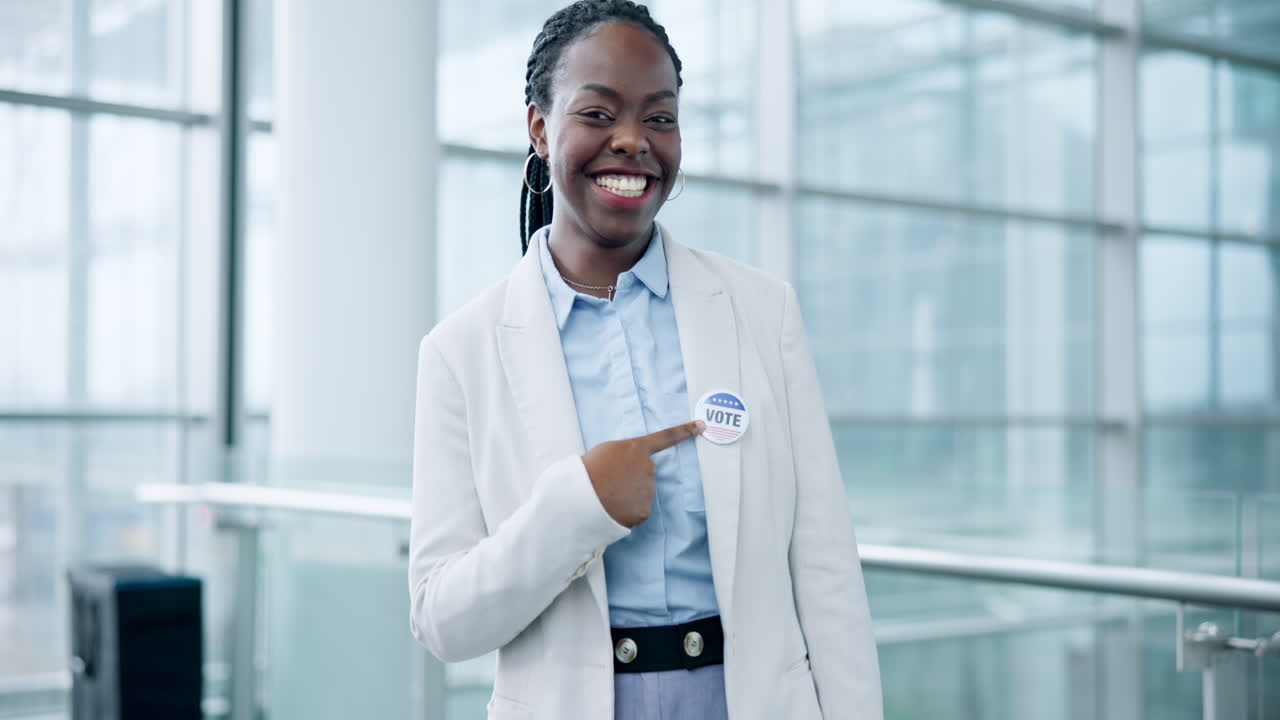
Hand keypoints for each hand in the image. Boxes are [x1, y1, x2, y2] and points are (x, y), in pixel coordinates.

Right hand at [582, 420, 704, 527]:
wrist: (581, 497)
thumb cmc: (587, 470)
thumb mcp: (605, 451)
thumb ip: (624, 455)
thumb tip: (628, 467)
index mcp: (637, 449)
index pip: (665, 437)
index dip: (684, 431)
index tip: (701, 425)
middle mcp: (648, 468)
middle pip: (645, 473)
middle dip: (632, 479)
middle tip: (610, 482)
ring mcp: (648, 490)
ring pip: (641, 493)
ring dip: (628, 496)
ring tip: (608, 496)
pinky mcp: (644, 511)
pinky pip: (638, 511)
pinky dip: (627, 512)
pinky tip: (613, 508)